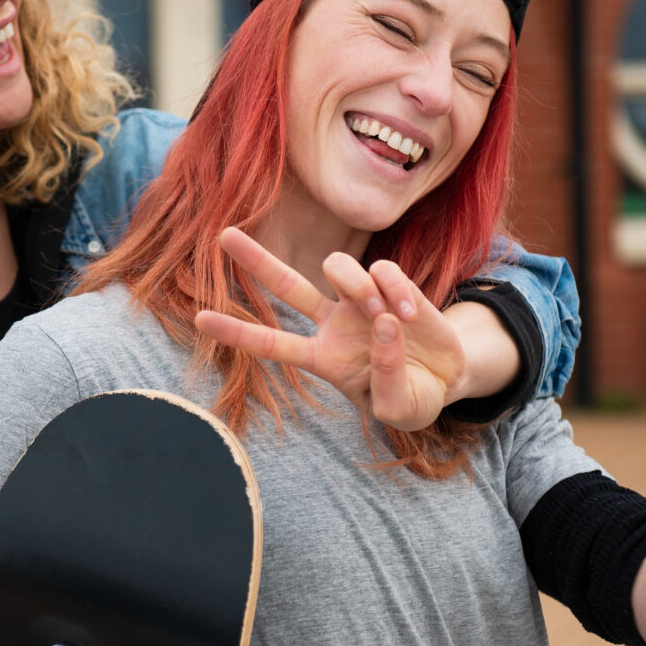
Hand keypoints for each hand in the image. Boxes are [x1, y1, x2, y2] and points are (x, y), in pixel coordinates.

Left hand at [193, 227, 463, 430]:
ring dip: (358, 287)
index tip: (199, 319)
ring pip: (336, 266)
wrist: (446, 380)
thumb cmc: (412, 398)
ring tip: (385, 318)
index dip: (237, 331)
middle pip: (287, 285)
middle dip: (257, 260)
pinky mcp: (392, 285)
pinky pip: (382, 269)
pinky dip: (396, 288)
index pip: (271, 344)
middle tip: (225, 235)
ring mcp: (360, 300)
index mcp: (322, 358)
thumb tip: (384, 325)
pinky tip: (412, 314)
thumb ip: (387, 378)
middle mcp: (333, 324)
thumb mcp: (399, 409)